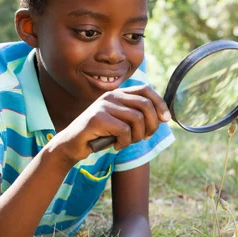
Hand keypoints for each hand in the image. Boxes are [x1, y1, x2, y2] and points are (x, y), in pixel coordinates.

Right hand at [50, 85, 170, 164]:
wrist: (72, 145)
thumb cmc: (99, 135)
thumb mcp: (121, 123)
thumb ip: (138, 117)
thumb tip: (163, 118)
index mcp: (118, 94)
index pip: (146, 90)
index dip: (160, 103)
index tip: (165, 119)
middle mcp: (111, 96)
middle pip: (145, 105)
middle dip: (151, 125)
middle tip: (145, 138)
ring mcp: (104, 105)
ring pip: (137, 119)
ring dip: (137, 137)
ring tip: (127, 143)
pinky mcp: (97, 118)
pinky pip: (124, 131)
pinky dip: (124, 143)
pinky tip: (116, 146)